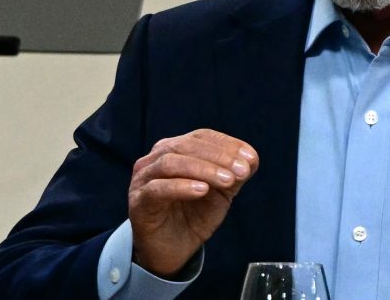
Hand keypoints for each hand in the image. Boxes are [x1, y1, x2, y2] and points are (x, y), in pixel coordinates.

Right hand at [128, 129, 258, 276]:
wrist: (171, 251)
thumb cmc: (193, 217)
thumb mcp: (220, 194)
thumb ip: (233, 176)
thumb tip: (250, 159)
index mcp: (175, 150)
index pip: (200, 137)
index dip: (226, 144)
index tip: (250, 157)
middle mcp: (156, 159)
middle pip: (185, 146)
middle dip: (218, 156)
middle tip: (241, 170)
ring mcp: (143, 179)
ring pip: (170, 163)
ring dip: (203, 169)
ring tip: (227, 180)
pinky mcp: (138, 201)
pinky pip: (157, 189)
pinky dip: (182, 186)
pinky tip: (202, 190)